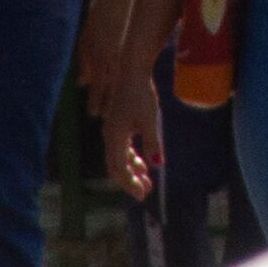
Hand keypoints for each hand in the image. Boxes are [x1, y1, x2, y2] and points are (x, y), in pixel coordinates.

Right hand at [90, 52, 163, 197]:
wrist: (131, 71)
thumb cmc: (141, 95)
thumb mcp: (150, 120)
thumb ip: (152, 144)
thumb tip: (157, 166)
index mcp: (114, 137)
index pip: (119, 169)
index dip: (130, 184)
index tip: (142, 195)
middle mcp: (109, 136)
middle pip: (116, 166)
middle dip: (130, 180)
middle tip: (145, 192)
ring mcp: (112, 130)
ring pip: (119, 157)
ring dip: (132, 170)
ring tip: (147, 180)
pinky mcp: (118, 123)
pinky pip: (122, 147)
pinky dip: (132, 158)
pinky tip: (144, 163)